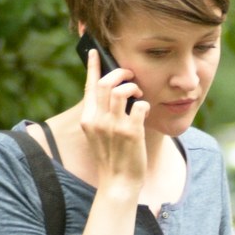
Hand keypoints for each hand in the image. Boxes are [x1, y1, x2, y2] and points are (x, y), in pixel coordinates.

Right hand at [79, 48, 148, 189]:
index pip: (89, 86)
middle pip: (105, 84)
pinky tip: (146, 110)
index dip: (93, 66)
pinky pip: (140, 105)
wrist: (118, 183)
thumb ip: (101, 115)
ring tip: (139, 93)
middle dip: (120, 73)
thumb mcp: (98, 135)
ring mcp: (114, 126)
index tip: (94, 51)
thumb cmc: (113, 157)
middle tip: (131, 75)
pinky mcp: (131, 132)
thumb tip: (111, 93)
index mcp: (88, 119)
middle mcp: (98, 120)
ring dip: (133, 87)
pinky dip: (145, 103)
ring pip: (121, 91)